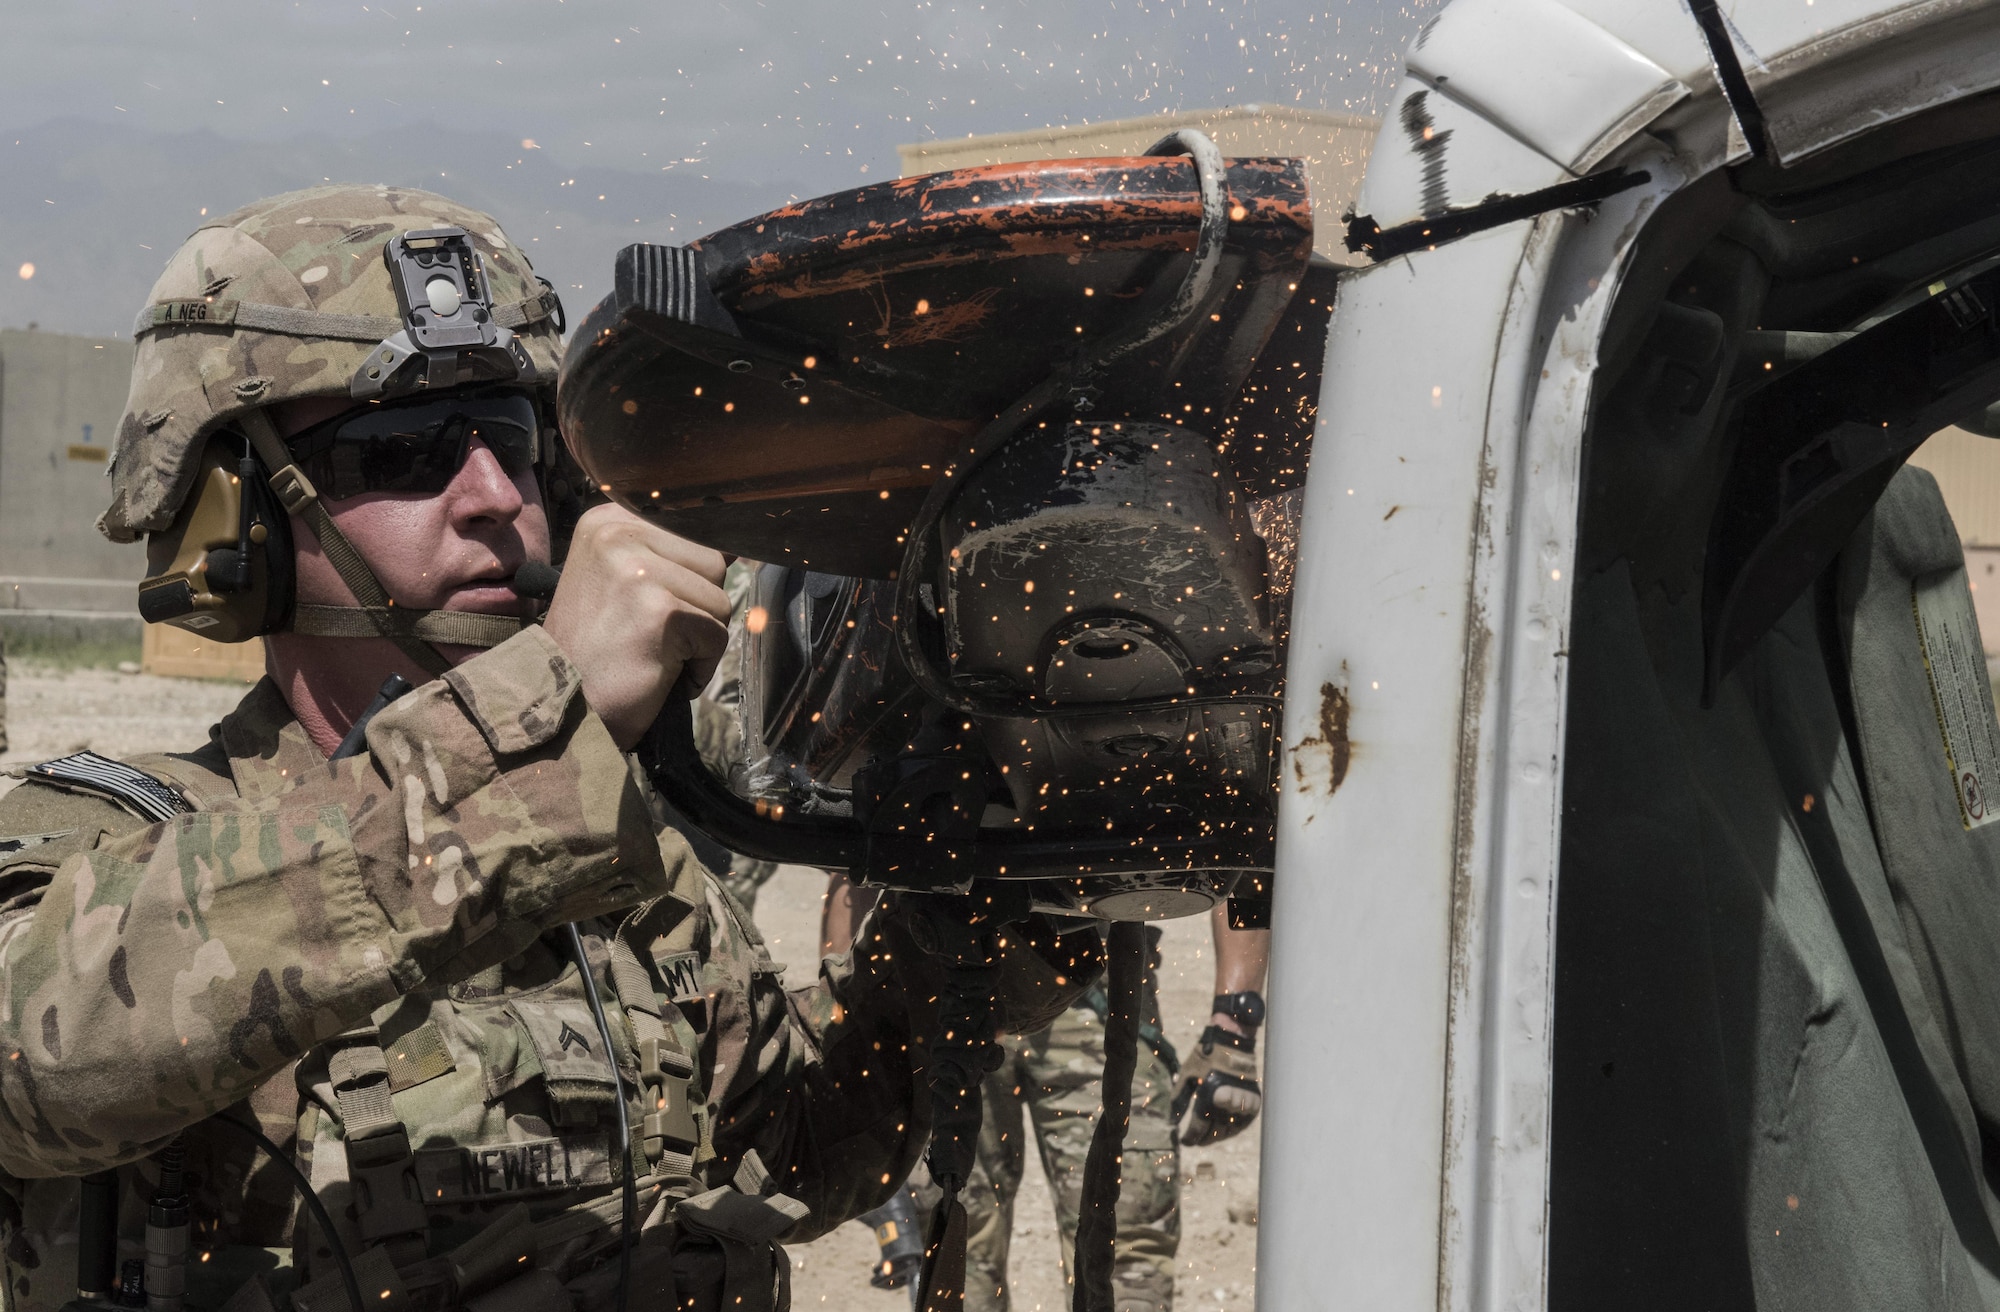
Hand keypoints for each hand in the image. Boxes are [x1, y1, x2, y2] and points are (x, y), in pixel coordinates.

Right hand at [541, 505, 730, 749]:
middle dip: (698, 607)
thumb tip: (734, 546)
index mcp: (608, 520)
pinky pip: (716, 634)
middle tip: (653, 634)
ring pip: (719, 598)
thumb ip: (668, 554)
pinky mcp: (661, 611)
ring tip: (653, 651)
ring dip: (699, 637)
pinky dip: (699, 664)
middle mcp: (619, 534)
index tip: (658, 604)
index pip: (693, 529)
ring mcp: (638, 571)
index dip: (691, 576)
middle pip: (713, 561)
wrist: (564, 707)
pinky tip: (658, 670)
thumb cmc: (598, 649)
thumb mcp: (623, 579)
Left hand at [1171, 1024, 1261, 1145]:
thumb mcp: (1187, 1076)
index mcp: (1210, 1094)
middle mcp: (1229, 1100)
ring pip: (1231, 1130)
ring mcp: (1244, 1101)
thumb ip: (1179, 1099)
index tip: (1184, 1141)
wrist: (1232, 1042)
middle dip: (1204, 1139)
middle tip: (1197, 1140)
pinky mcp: (1255, 1100)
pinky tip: (1225, 1129)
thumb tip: (1173, 1121)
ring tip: (1209, 1137)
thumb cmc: (1206, 1058)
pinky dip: (1234, 1129)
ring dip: (1219, 1136)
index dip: (1191, 1137)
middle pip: (1216, 1131)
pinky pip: (1245, 1123)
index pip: (1200, 1126)